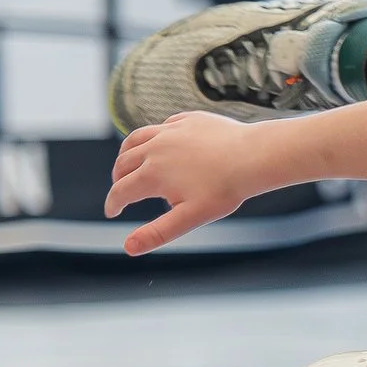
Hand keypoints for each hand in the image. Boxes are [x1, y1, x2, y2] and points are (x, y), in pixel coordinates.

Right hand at [104, 112, 270, 253]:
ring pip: (137, 138)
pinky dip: (154, 136)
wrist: (254, 156)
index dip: (113, 203)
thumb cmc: (225, 189)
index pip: (121, 191)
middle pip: (123, 163)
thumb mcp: (190, 218)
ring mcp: (172, 130)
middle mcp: (156, 148)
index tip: (112, 211)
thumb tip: (128, 248)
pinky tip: (160, 142)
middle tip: (120, 189)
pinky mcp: (189, 119)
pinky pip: (163, 125)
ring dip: (127, 152)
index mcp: (152, 174)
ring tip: (128, 162)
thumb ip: (158, 233)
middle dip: (118, 178)